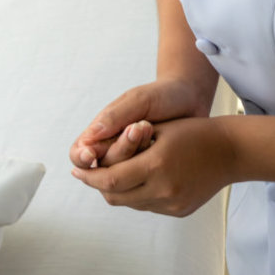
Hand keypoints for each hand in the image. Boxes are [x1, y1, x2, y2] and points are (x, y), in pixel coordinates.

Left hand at [70, 116, 233, 217]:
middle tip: (87, 174)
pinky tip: (135, 181)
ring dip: (117, 191)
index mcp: (156, 165)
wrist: (230, 151)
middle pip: (115, 196)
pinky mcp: (178, 211)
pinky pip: (147, 206)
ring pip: (130, 203)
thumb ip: (124, 144)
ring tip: (109, 175)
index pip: (110, 179)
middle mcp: (163, 190)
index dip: (89, 176)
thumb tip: (92, 155)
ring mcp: (172, 204)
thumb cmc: (192, 132)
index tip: (77, 170)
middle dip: (98, 185)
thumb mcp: (155, 129)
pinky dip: (136, 195)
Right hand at [71, 79, 212, 168]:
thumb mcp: (139, 99)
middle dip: (121, 149)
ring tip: (153, 130)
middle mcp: (114, 149)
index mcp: (102, 131)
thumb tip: (89, 139)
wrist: (194, 100)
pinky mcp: (152, 170)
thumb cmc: (163, 94)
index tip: (92, 155)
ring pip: (123, 176)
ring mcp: (134, 161)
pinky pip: (144, 179)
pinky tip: (165, 148)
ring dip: (137, 154)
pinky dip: (152, 166)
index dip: (81, 159)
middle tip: (141, 127)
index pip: (79, 154)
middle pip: (102, 168)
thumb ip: (115, 117)